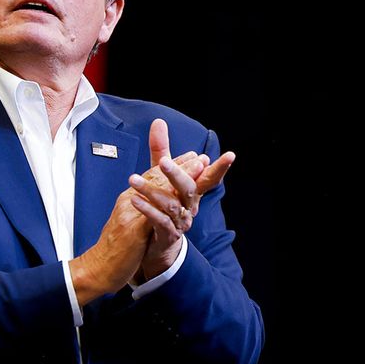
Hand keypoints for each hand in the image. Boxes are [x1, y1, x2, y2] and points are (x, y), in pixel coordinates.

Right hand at [69, 147, 207, 305]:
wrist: (98, 268)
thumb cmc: (115, 248)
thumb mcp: (129, 224)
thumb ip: (142, 210)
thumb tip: (154, 202)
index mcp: (128, 199)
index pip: (151, 177)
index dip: (171, 166)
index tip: (190, 157)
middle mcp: (127, 201)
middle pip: (155, 178)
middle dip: (179, 167)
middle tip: (199, 157)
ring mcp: (129, 214)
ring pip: (156, 189)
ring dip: (178, 178)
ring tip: (197, 170)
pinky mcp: (132, 229)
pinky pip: (152, 212)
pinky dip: (170, 201)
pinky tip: (184, 197)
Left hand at [128, 119, 234, 278]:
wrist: (158, 242)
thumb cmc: (163, 204)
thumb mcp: (160, 174)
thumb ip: (160, 149)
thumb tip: (158, 121)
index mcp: (192, 190)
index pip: (209, 177)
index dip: (220, 168)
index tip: (231, 156)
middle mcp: (190, 205)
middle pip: (189, 188)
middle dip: (177, 173)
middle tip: (163, 162)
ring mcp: (180, 221)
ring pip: (170, 204)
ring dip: (151, 191)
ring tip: (133, 180)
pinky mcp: (168, 234)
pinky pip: (159, 221)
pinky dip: (147, 210)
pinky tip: (135, 200)